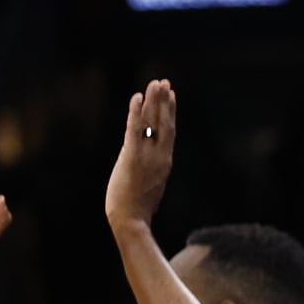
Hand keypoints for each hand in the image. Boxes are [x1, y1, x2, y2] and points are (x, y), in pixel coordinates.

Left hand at [104, 79, 176, 228]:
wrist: (131, 221)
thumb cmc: (137, 210)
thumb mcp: (149, 186)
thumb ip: (150, 171)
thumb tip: (147, 166)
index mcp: (165, 161)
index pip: (169, 131)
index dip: (170, 112)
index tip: (172, 96)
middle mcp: (160, 155)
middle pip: (164, 122)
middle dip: (164, 101)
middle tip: (164, 82)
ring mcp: (147, 156)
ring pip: (152, 122)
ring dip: (153, 101)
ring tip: (155, 83)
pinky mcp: (132, 157)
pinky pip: (134, 130)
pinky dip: (135, 112)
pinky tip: (136, 97)